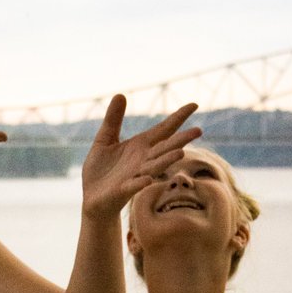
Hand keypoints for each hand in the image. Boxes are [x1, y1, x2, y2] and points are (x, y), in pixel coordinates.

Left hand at [81, 95, 201, 219]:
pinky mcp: (123, 190)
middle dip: (181, 141)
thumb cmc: (101, 170)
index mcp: (140, 146)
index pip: (164, 129)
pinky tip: (146, 179)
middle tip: (199, 131)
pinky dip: (140, 183)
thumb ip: (113, 119)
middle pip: (165, 148)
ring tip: (180, 153)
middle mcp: (143, 160)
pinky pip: (133, 186)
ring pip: (154, 167)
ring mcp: (135, 176)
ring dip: (166, 160)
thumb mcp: (105, 139)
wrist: (92, 199)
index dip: (178, 117)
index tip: (194, 104)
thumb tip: (121, 94)